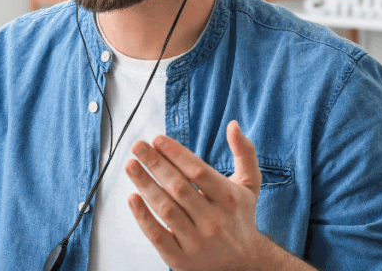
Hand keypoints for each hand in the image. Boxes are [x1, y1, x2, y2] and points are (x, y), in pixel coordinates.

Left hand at [125, 120, 267, 270]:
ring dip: (145, 185)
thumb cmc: (240, 218)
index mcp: (228, 199)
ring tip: (131, 166)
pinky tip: (132, 198)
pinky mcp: (181, 259)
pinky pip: (158, 236)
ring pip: (166, 209)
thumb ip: (245, 152)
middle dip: (155, 164)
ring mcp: (196, 241)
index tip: (157, 140)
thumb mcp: (250, 185)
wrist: (243, 263)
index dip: (176, 154)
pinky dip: (143, 217)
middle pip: (178, 187)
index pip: (198, 172)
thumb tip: (233, 125)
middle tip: (138, 146)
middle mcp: (213, 220)